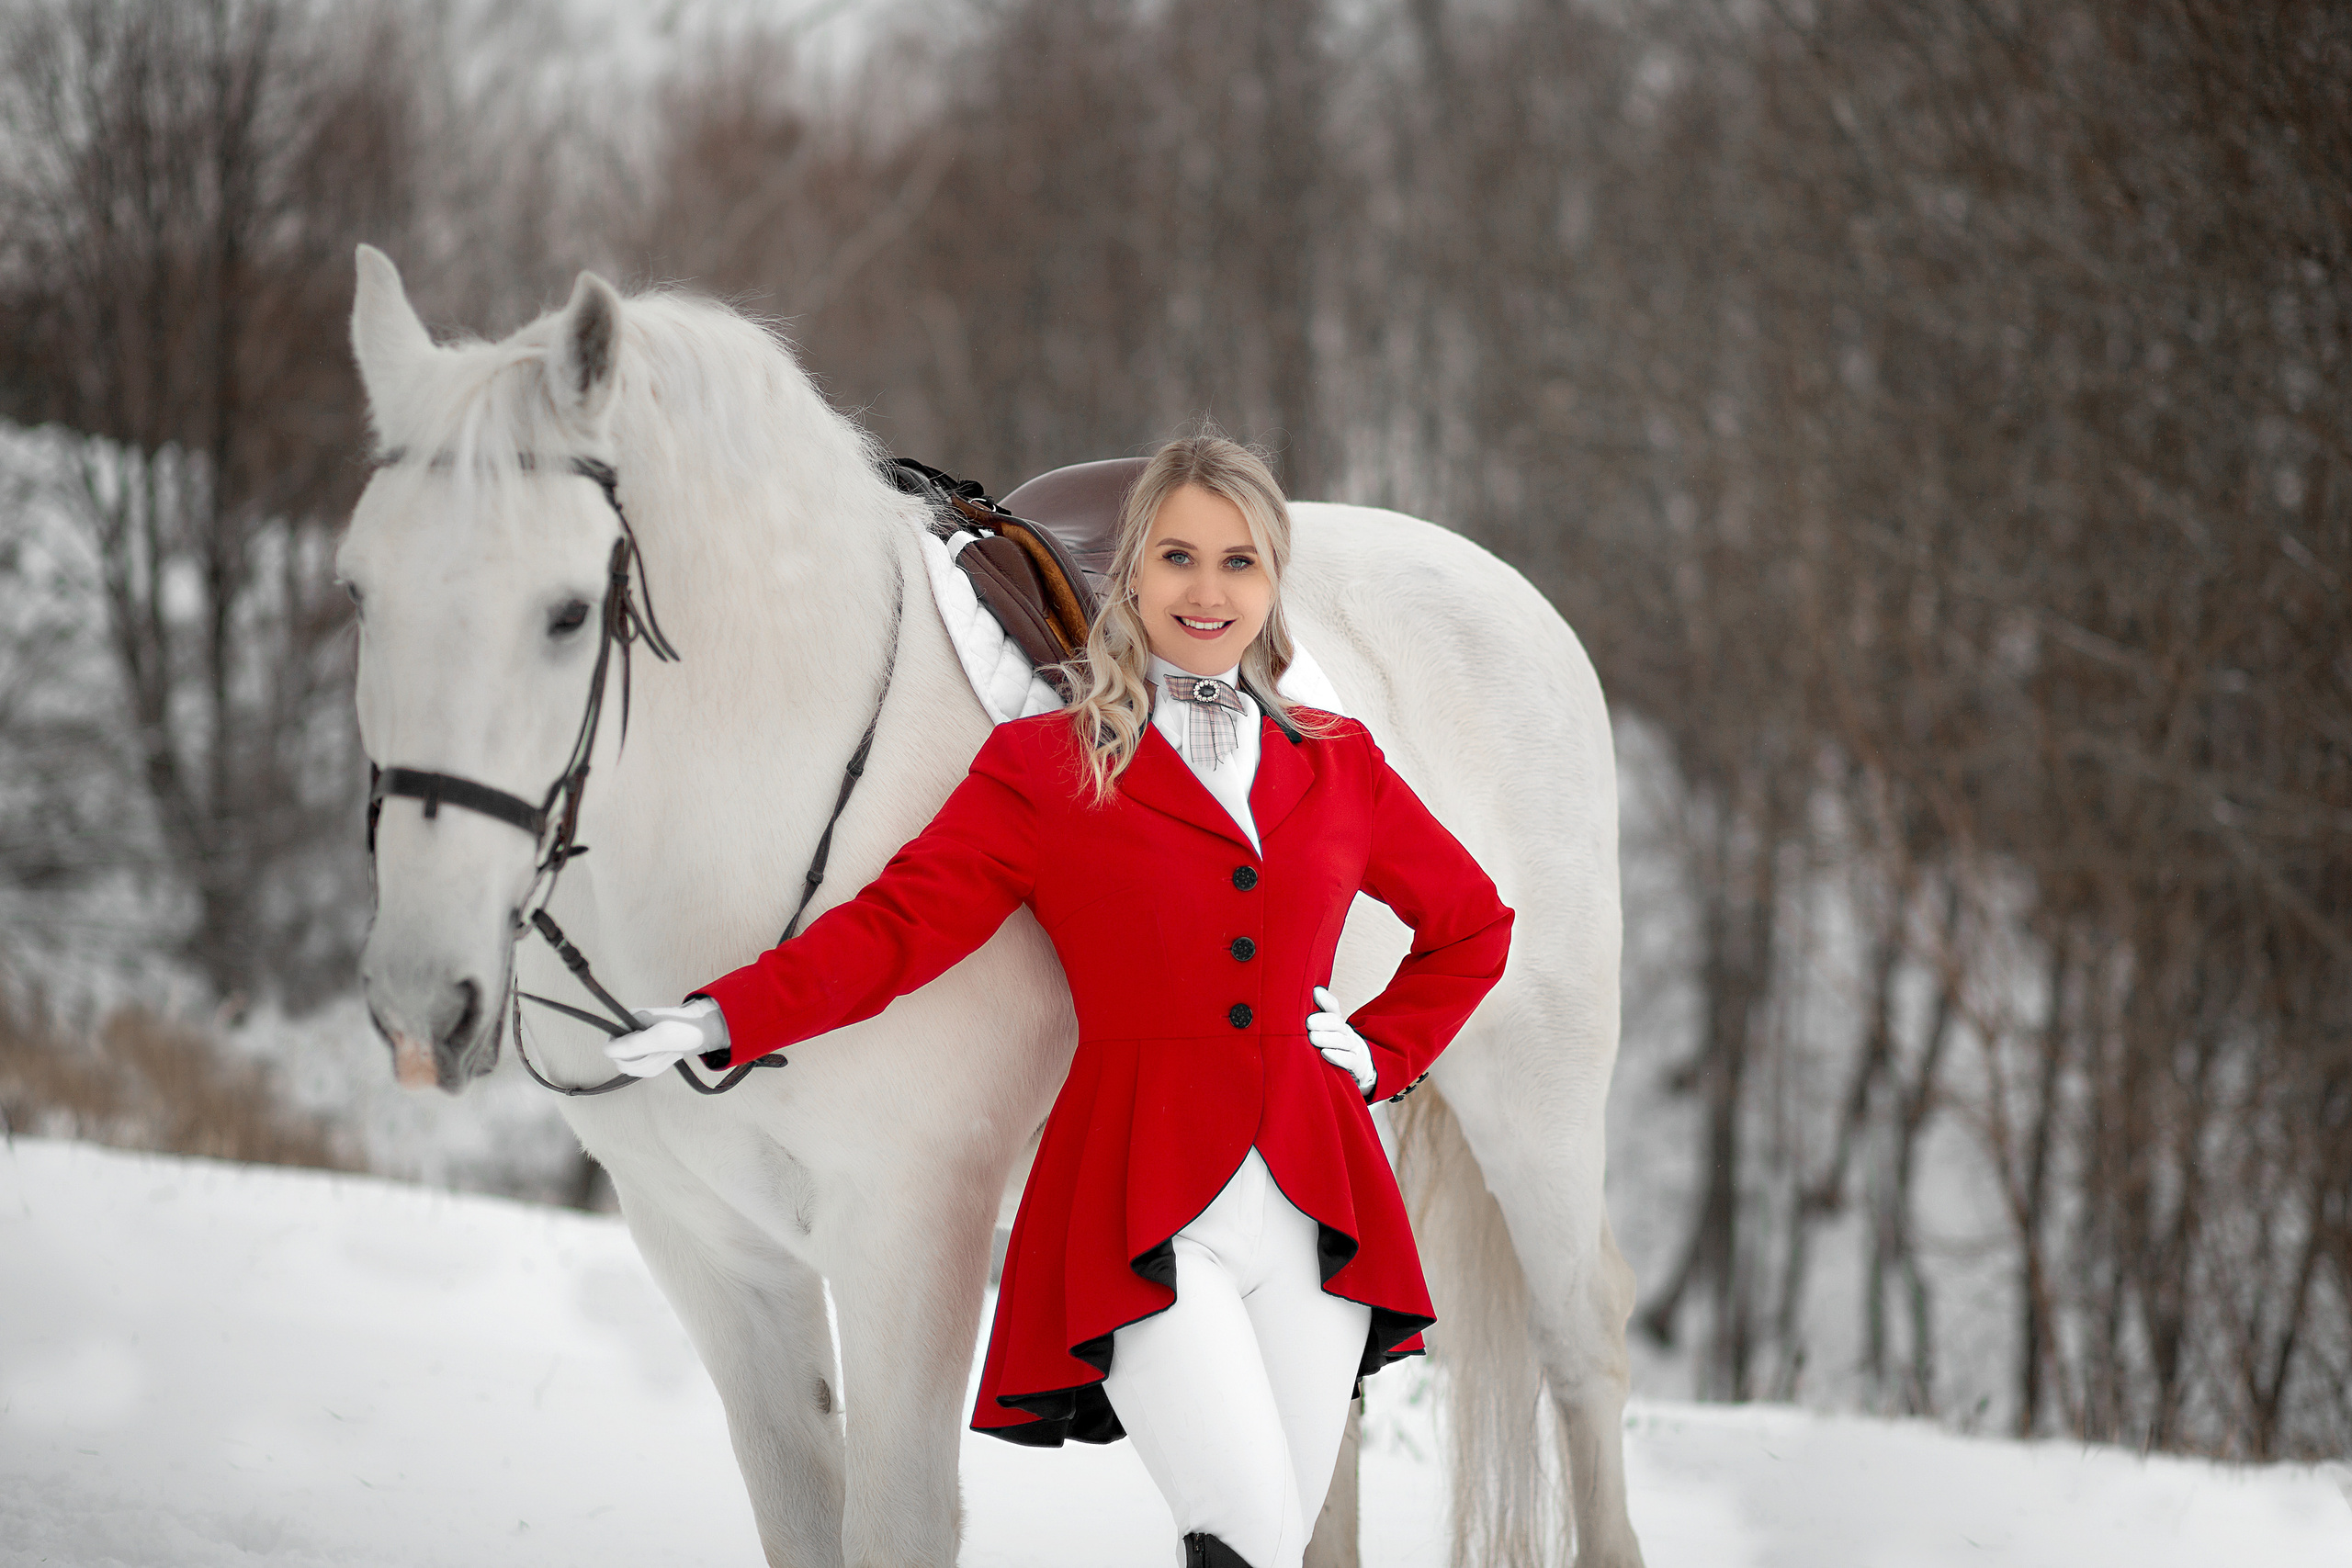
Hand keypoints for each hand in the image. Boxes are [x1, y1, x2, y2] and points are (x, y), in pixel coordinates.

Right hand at [603, 997, 729, 1076]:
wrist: (707, 1030)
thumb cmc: (687, 1028)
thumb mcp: (661, 1036)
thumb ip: (633, 1044)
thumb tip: (606, 1051)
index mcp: (629, 1021)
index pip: (611, 1049)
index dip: (629, 1056)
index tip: (650, 1049)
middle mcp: (631, 1031)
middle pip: (623, 1062)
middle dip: (646, 1062)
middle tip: (665, 1051)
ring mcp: (640, 1042)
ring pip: (634, 1068)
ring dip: (655, 1064)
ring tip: (671, 1052)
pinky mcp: (649, 1051)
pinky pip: (645, 1068)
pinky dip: (659, 1066)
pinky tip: (671, 1056)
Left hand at [1308, 985, 1375, 1099]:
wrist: (1359, 1066)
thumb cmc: (1334, 1049)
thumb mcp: (1324, 1033)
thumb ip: (1312, 1021)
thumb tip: (1293, 1005)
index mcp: (1336, 1022)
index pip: (1333, 1007)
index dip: (1325, 999)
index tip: (1315, 992)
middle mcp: (1345, 1032)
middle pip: (1337, 1022)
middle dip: (1323, 1021)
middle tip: (1309, 1023)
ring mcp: (1352, 1047)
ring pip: (1342, 1040)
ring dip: (1327, 1038)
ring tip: (1313, 1038)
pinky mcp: (1356, 1063)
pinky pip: (1349, 1059)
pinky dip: (1337, 1056)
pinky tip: (1325, 1053)